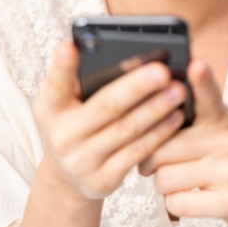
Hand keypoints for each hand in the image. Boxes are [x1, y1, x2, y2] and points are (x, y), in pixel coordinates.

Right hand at [33, 41, 186, 201]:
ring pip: (127, 130)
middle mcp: (61, 136)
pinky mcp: (103, 180)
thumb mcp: (63, 102)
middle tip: (163, 70)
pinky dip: (159, 133)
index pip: (53, 84)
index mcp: (49, 109)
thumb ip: (75, 78)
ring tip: (178, 90)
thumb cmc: (72, 124)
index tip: (69, 46)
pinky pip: (137, 153)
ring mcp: (82, 162)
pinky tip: (176, 116)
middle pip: (105, 107)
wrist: (67, 178)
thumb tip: (94, 46)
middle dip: (136, 87)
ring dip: (156, 109)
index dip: (61, 66)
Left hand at [139, 59, 227, 226]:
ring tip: (178, 178)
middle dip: (150, 159)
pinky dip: (173, 204)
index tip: (196, 65)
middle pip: (162, 148)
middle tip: (156, 162)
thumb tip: (145, 104)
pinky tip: (189, 196)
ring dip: (162, 183)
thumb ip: (189, 115)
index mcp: (219, 116)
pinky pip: (177, 203)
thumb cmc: (227, 154)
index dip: (201, 80)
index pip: (209, 94)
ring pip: (165, 178)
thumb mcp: (217, 126)